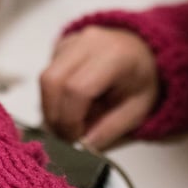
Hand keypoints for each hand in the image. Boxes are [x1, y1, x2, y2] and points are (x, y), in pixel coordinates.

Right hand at [39, 26, 158, 150]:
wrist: (141, 50)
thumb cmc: (140, 79)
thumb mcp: (136, 110)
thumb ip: (109, 130)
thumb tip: (81, 147)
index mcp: (114, 56)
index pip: (77, 89)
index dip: (70, 120)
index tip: (76, 138)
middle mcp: (89, 42)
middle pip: (53, 80)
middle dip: (54, 115)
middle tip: (67, 135)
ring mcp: (74, 39)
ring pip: (45, 77)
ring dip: (50, 107)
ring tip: (70, 121)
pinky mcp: (62, 44)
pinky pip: (48, 72)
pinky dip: (52, 95)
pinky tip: (71, 102)